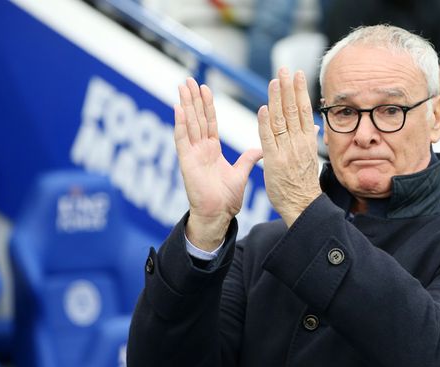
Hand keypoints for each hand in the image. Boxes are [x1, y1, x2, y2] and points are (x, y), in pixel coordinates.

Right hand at [175, 77, 262, 250]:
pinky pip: (182, 140)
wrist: (219, 215)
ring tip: (182, 86)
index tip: (205, 87)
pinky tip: (178, 108)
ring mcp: (192, 155)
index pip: (209, 122)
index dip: (207, 105)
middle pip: (197, 118)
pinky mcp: (186, 162)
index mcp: (212, 150)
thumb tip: (261, 148)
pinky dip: (180, 124)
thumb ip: (249, 159)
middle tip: (189, 79)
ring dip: (185, 105)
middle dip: (193, 99)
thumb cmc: (227, 199)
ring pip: (188, 124)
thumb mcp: (241, 173)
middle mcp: (200, 149)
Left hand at [258, 68, 321, 227]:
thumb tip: (313, 127)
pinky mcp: (274, 161)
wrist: (303, 206)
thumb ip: (308, 141)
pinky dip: (265, 123)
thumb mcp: (309, 160)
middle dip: (289, 88)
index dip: (300, 91)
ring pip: (281, 120)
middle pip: (293, 110)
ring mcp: (286, 151)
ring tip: (275, 80)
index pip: (303, 111)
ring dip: (277, 99)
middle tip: (285, 69)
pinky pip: (268, 139)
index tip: (297, 74)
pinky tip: (264, 108)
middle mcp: (298, 143)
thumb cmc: (304, 185)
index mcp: (307, 141)